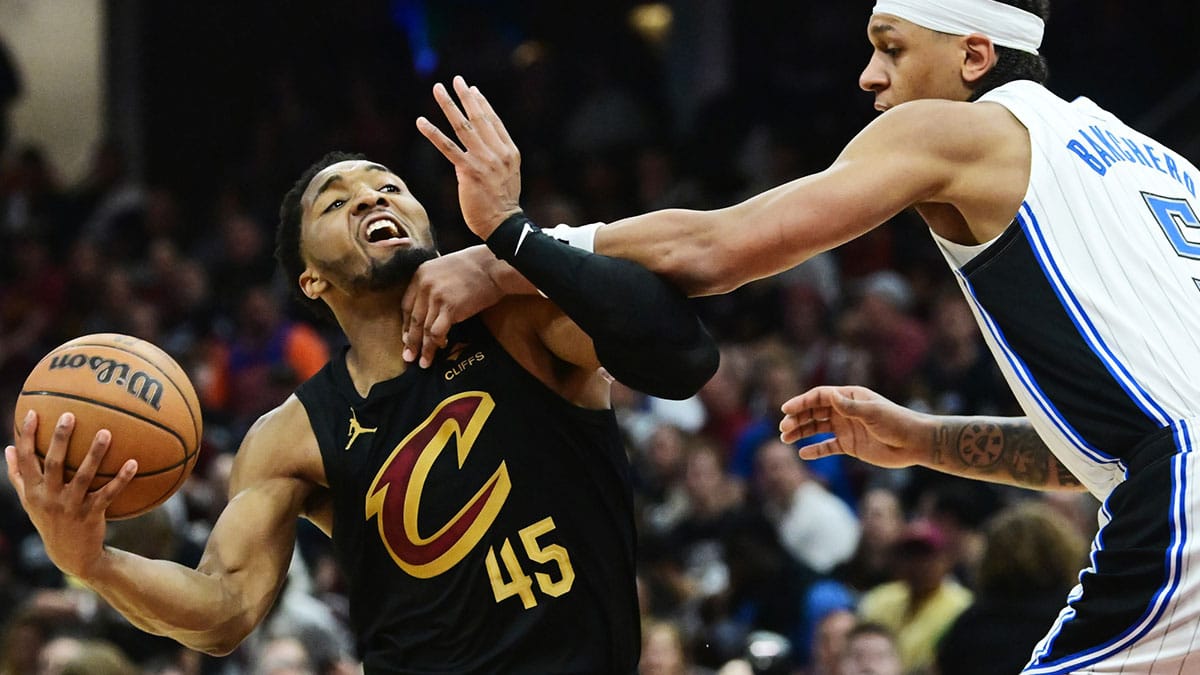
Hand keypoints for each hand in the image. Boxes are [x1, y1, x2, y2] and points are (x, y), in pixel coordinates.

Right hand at [6, 411, 136, 579]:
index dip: (28, 437)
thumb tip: (8, 448)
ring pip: (83, 476)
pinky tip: (134, 462)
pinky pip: (108, 493)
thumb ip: (18, 475)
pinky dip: (122, 479)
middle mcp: (49, 498)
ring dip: (95, 454)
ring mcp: (71, 506)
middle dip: (60, 439)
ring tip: (106, 432)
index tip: (33, 412)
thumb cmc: (49, 519)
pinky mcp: (92, 514)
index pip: (26, 460)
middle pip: (53, 464)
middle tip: (70, 415)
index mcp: (33, 491)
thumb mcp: (29, 500)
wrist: (70, 554)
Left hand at [401, 248, 504, 367]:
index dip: (406, 324)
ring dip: (424, 348)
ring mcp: (436, 297)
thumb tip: (430, 308)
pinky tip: (442, 348)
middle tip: (408, 357)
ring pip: (425, 329)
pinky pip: (438, 332)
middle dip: (411, 341)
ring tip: (423, 363)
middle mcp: (424, 285)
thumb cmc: (474, 266)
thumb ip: (433, 284)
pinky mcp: (450, 308)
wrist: (493, 266)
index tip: (407, 338)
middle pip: (414, 319)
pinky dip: (438, 343)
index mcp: (420, 274)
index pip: (407, 305)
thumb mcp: (444, 268)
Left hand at [417, 75, 521, 239]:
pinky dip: (433, 133)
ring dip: (448, 105)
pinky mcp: (469, 170)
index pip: (494, 121)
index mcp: (509, 151)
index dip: (482, 104)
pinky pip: (448, 147)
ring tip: (438, 89)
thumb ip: (498, 158)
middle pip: (479, 118)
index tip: (473, 90)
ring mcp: (484, 160)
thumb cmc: (503, 203)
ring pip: (463, 126)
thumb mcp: (508, 175)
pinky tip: (421, 121)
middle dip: (466, 97)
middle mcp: (498, 152)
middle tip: (456, 80)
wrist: (503, 224)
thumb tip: (485, 147)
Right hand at [779, 385, 930, 468]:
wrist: (913, 443)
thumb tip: (830, 396)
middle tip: (783, 429)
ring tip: (785, 439)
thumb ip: (850, 406)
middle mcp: (844, 411)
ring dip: (801, 432)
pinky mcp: (849, 445)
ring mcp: (846, 428)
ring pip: (816, 428)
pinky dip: (815, 450)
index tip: (786, 410)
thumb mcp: (873, 413)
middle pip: (814, 412)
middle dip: (797, 418)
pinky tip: (803, 453)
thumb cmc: (896, 422)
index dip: (801, 402)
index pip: (819, 397)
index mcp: (849, 397)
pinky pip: (827, 446)